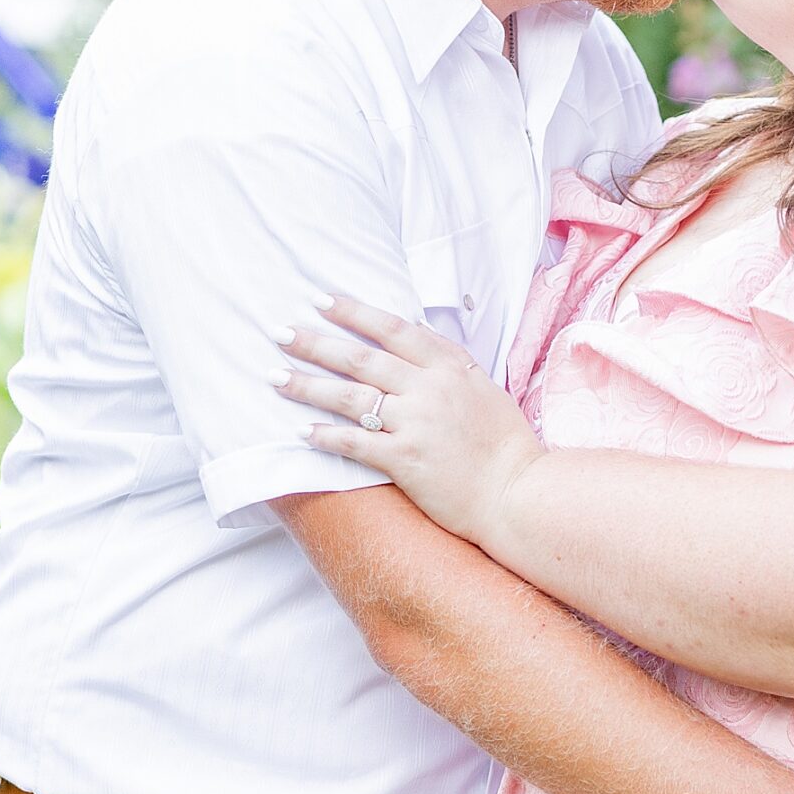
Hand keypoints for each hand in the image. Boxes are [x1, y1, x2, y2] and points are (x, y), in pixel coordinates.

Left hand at [275, 295, 542, 545]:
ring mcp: (416, 424)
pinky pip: (355, 443)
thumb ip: (448, 365)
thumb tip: (414, 342)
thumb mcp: (484, 389)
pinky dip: (325, 436)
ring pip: (350, 396)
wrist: (519, 493)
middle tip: (279, 331)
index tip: (320, 300)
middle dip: (315, 343)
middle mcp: (429, 389)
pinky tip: (300, 431)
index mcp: (449, 367)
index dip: (353, 312)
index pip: (392, 328)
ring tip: (274, 376)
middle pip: (361, 358)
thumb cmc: (505, 445)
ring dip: (307, 385)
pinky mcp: (405, 460)